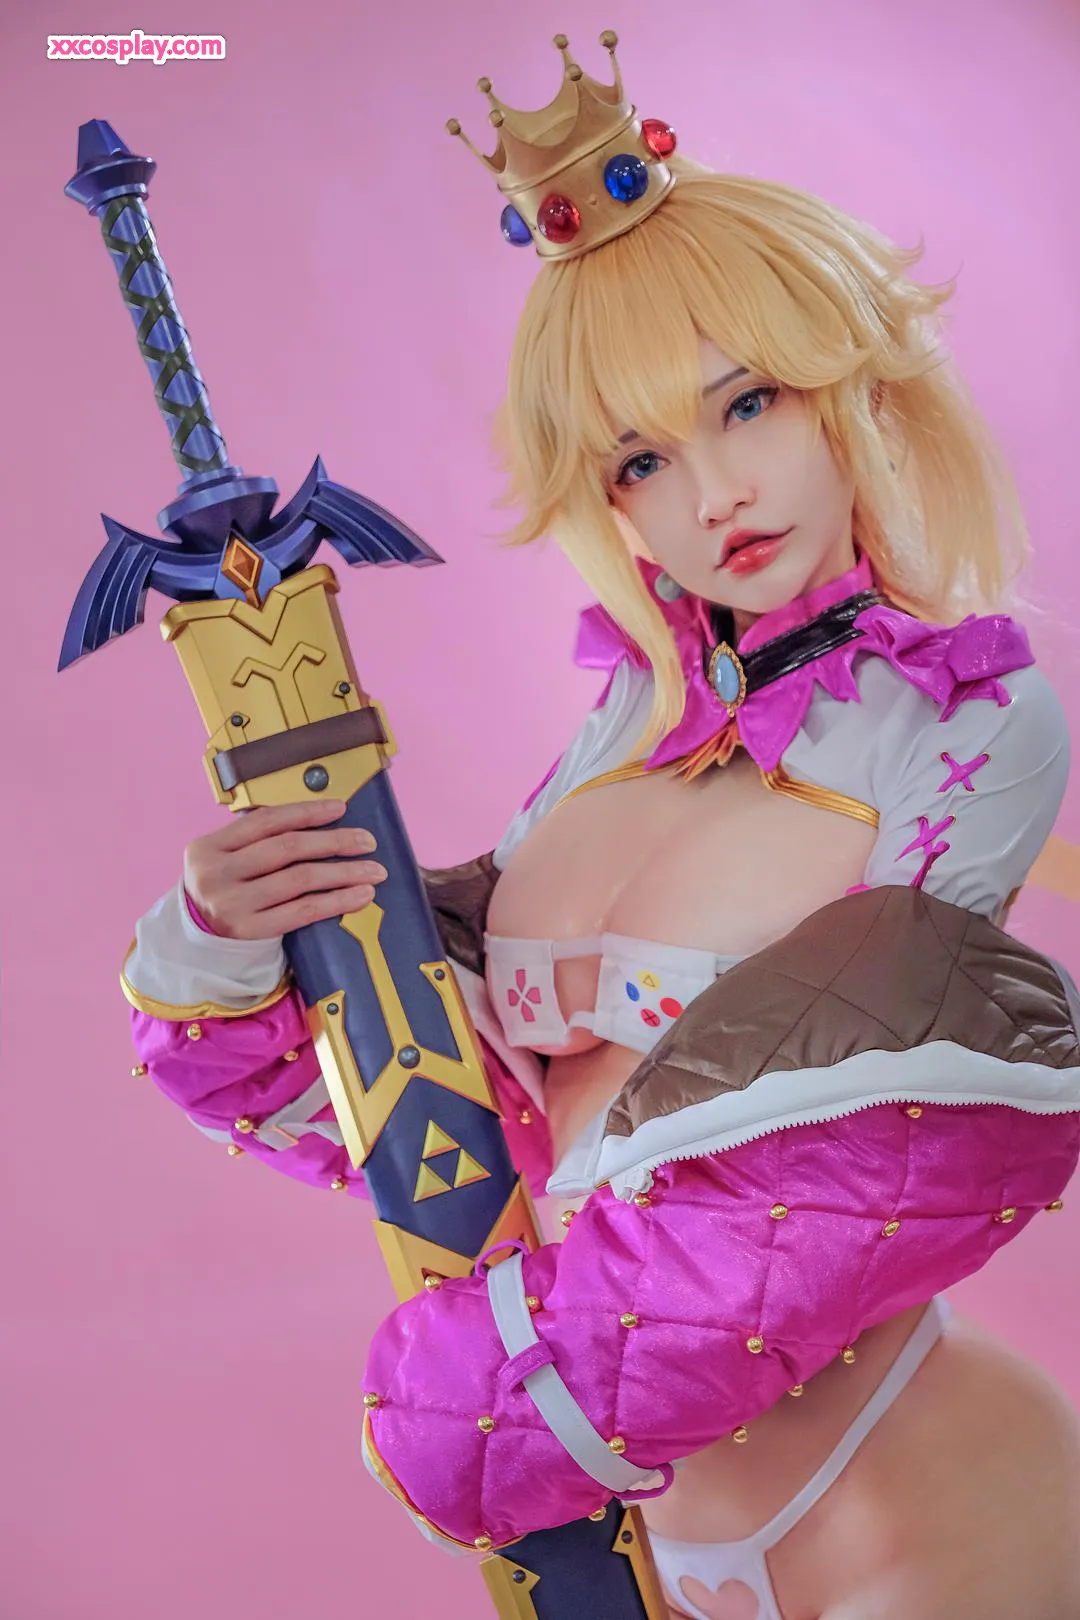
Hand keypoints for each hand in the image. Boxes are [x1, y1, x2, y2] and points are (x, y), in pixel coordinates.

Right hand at [183, 799, 386, 939]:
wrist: (196, 937)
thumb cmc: (225, 887)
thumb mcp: (225, 857)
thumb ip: (259, 839)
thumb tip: (321, 818)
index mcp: (209, 846)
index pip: (265, 821)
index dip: (306, 812)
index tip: (341, 808)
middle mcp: (217, 874)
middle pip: (286, 848)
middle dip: (333, 841)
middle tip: (368, 841)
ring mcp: (232, 905)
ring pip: (299, 880)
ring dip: (343, 873)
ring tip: (373, 871)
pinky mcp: (250, 932)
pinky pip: (303, 912)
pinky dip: (336, 901)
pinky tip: (359, 895)